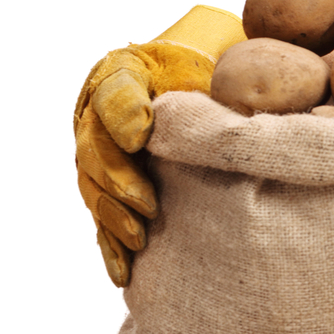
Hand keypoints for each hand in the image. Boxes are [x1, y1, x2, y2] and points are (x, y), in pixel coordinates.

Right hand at [74, 6, 244, 285]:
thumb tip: (240, 109)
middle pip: (94, 145)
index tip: (140, 136)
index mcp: (126, 73)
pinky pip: (104, 217)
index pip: (114, 86)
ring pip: (93, 184)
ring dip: (113, 214)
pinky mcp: (114, 189)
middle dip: (117, 178)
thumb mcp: (229, 62)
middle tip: (147, 203)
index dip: (121, 111)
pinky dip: (111, 245)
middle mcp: (105, 113)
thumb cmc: (227, 70)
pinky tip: (124, 271)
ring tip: (139, 236)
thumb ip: (223, 77)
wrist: (221, 84)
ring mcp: (105, 153)